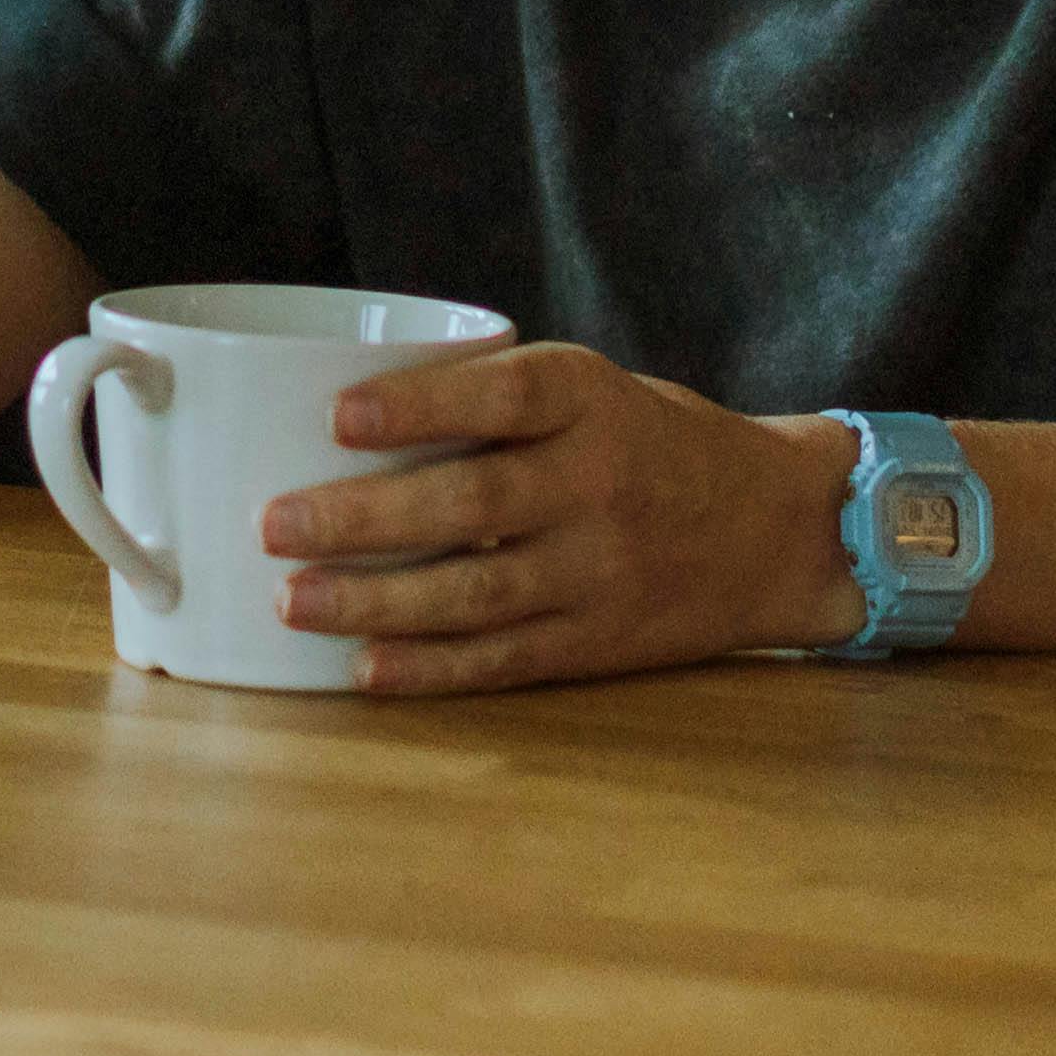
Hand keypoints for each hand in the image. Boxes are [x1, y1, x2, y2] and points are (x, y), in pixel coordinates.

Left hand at [265, 340, 863, 694]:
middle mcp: (600, 485)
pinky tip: (364, 668)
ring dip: (377, 602)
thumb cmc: (654, 442)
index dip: (422, 406)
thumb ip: (495, 398)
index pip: (504, 396)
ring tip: (293, 600)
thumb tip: (336, 413)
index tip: (339, 415)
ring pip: (477, 594)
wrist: (779, 531)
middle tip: (275, 524)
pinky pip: (504, 660)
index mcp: (593, 401)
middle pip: (474, 505)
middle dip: (366, 518)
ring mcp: (601, 572)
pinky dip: (430, 668)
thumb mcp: (595, 387)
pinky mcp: (597, 642)